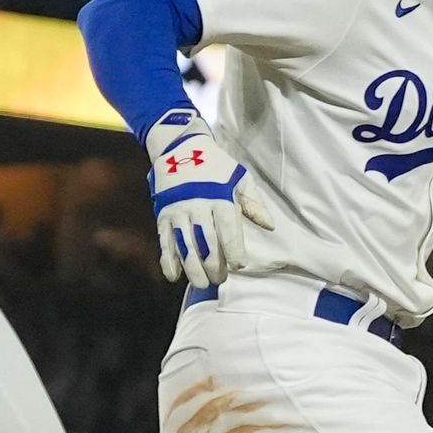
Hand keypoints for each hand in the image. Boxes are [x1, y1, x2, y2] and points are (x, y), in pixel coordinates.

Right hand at [145, 110, 267, 287]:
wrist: (179, 148)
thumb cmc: (216, 166)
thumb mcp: (240, 177)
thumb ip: (254, 203)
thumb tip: (270, 226)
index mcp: (220, 198)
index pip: (228, 231)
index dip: (234, 251)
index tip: (239, 265)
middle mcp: (197, 206)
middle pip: (206, 243)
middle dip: (214, 266)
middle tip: (220, 280)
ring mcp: (178, 211)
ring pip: (185, 246)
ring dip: (192, 268)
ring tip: (201, 283)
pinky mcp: (162, 215)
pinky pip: (164, 241)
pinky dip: (168, 260)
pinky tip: (174, 276)